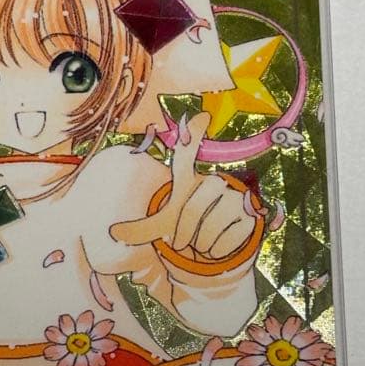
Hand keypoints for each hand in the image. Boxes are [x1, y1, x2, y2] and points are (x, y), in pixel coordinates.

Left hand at [110, 113, 256, 260]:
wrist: (219, 239)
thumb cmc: (188, 224)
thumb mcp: (165, 224)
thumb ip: (140, 228)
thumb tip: (113, 232)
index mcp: (190, 181)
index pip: (188, 156)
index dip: (194, 135)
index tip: (202, 115)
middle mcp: (215, 182)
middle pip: (191, 209)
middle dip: (184, 234)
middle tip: (184, 243)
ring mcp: (235, 196)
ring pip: (212, 226)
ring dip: (201, 245)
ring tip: (201, 245)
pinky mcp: (251, 213)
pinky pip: (229, 237)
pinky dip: (219, 250)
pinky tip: (218, 248)